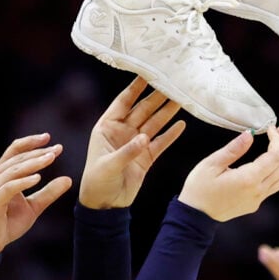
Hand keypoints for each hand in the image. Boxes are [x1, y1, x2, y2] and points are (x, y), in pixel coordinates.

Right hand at [0, 132, 71, 251]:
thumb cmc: (8, 223)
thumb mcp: (33, 207)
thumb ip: (49, 193)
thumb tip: (69, 179)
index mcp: (1, 173)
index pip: (15, 150)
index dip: (31, 142)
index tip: (48, 138)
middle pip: (18, 157)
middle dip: (38, 152)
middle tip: (57, 149)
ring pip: (15, 169)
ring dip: (34, 163)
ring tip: (51, 159)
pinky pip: (10, 187)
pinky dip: (24, 181)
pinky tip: (38, 178)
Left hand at [81, 77, 188, 209]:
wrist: (105, 206)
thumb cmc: (97, 182)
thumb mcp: (108, 165)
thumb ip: (127, 151)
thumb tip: (144, 138)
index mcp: (107, 127)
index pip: (123, 102)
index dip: (135, 87)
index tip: (147, 72)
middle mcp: (123, 131)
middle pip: (143, 110)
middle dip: (157, 97)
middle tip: (172, 82)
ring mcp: (136, 143)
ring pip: (154, 123)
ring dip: (167, 112)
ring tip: (181, 98)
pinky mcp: (147, 157)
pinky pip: (161, 142)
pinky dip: (171, 134)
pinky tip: (181, 124)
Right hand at [179, 126, 278, 221]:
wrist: (195, 216)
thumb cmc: (200, 188)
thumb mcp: (212, 164)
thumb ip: (233, 149)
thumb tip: (250, 134)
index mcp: (248, 179)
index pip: (275, 156)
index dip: (277, 139)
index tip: (270, 127)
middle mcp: (257, 191)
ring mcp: (258, 199)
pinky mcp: (255, 203)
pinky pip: (275, 185)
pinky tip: (274, 160)